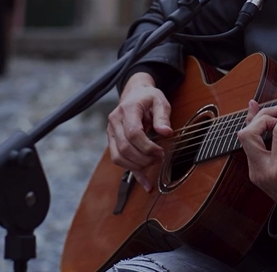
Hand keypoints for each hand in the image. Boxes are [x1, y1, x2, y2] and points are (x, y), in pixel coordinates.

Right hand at [106, 73, 172, 191]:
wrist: (134, 94)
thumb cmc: (148, 98)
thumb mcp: (160, 101)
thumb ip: (162, 116)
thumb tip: (165, 132)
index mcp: (127, 109)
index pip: (133, 133)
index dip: (147, 146)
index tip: (160, 151)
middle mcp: (114, 121)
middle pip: (125, 147)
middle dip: (143, 158)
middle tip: (159, 158)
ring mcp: (111, 132)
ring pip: (118, 157)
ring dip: (137, 166)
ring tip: (153, 164)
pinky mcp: (112, 141)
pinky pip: (119, 160)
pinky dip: (133, 173)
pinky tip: (146, 183)